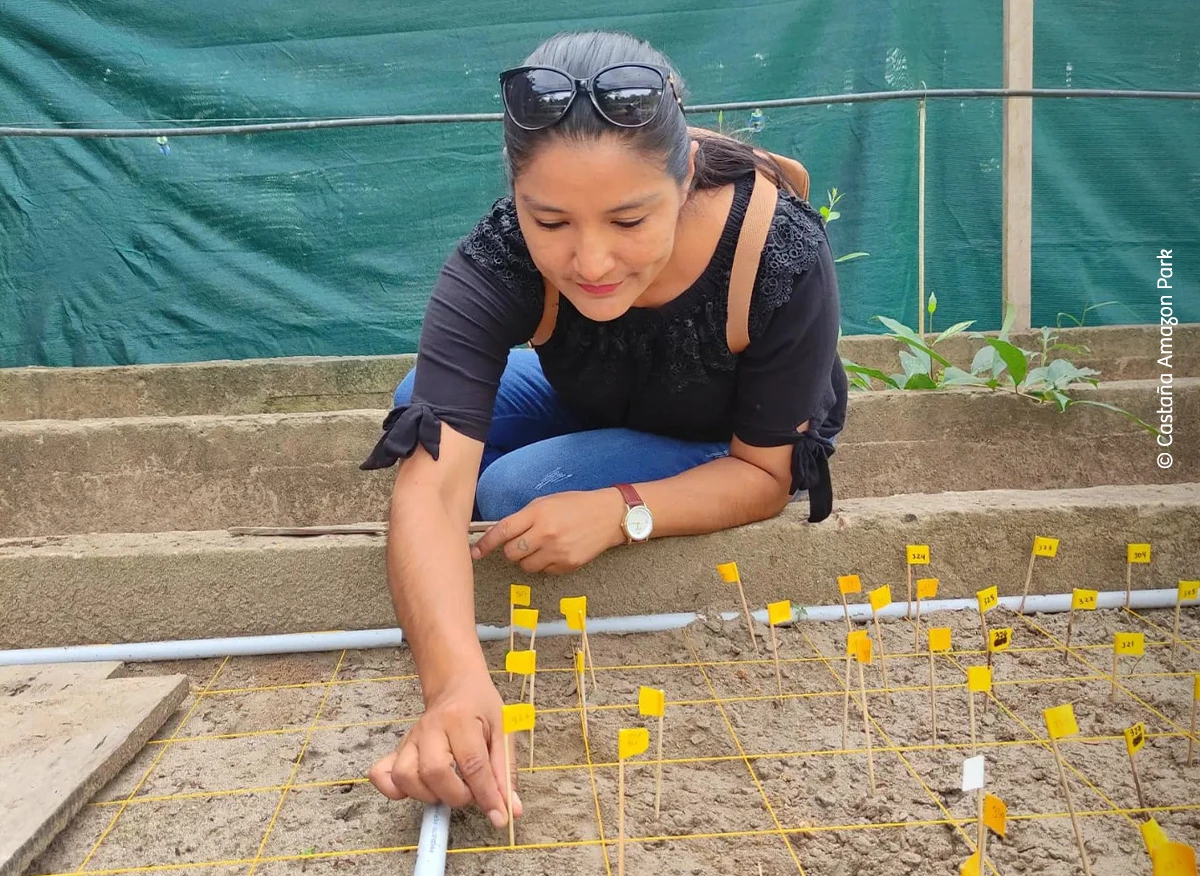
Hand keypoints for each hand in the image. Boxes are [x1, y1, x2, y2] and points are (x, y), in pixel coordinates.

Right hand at [368, 670, 522, 826]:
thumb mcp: (503, 731)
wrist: (456, 685)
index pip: (472, 764)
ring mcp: (410, 739)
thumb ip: (505, 772)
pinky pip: (382, 774)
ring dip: (429, 794)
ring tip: (447, 788)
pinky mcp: (398, 749)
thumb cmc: (480, 706)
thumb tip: (511, 811)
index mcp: (460, 719)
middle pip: (434, 771)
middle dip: (456, 794)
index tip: (499, 816)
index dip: (487, 795)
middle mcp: (430, 728)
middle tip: (470, 792)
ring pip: (406, 777)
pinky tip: (417, 789)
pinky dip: (394, 790)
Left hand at [470, 489, 626, 573]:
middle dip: (511, 550)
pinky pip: (544, 571)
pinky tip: (555, 552)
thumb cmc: (576, 505)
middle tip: (520, 543)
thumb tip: (503, 534)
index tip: (476, 552)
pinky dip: (544, 564)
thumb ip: (525, 517)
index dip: (485, 544)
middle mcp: (545, 534)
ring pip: (525, 566)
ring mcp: (557, 552)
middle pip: (511, 553)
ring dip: (527, 559)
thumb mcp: (547, 501)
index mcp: (538, 513)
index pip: (503, 531)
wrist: (608, 515)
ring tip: (540, 547)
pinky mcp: (567, 565)